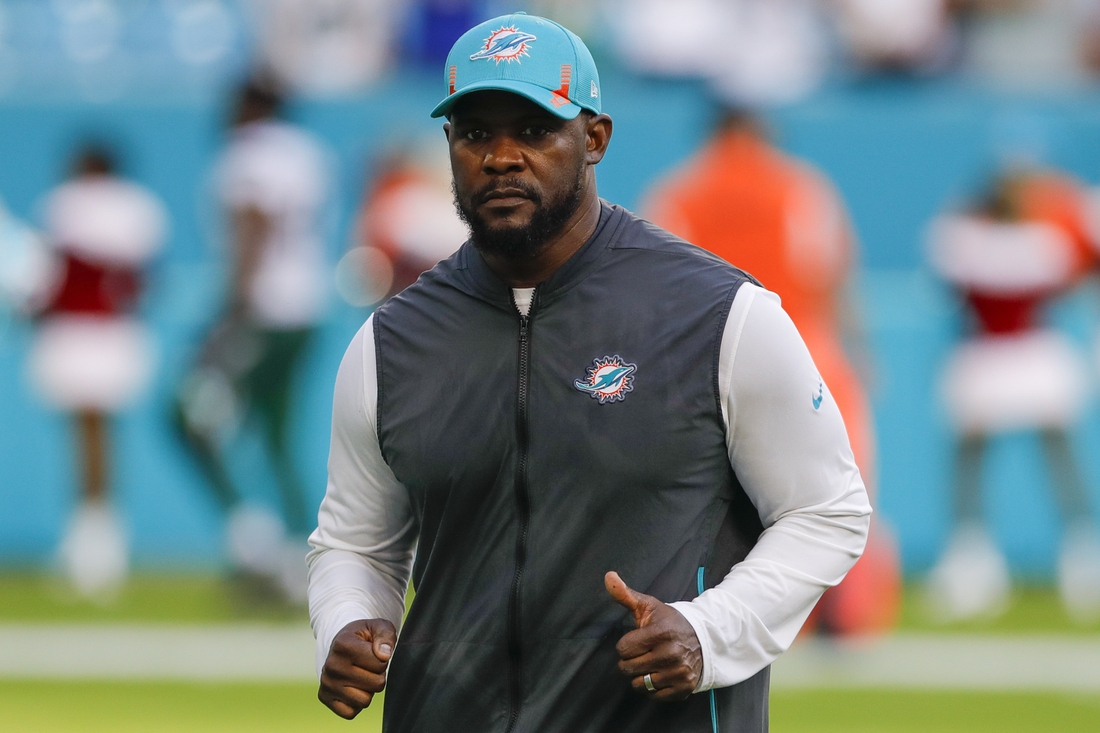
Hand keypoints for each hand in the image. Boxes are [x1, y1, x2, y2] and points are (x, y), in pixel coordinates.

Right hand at [318, 618, 396, 718]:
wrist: (342, 646)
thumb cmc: (364, 637)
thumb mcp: (378, 627)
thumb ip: (386, 636)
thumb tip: (384, 655)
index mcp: (343, 644)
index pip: (380, 663)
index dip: (383, 659)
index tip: (373, 652)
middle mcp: (331, 665)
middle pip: (377, 684)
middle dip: (378, 675)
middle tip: (368, 665)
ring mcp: (326, 683)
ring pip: (365, 701)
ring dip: (368, 690)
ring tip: (360, 675)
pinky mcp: (324, 697)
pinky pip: (351, 712)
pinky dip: (356, 703)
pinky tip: (352, 687)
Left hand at [605, 571, 702, 701]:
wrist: (703, 639)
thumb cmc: (670, 622)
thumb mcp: (649, 606)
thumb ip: (626, 595)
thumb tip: (608, 577)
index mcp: (661, 633)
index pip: (623, 649)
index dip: (625, 645)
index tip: (636, 640)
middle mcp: (671, 654)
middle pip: (628, 668)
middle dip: (630, 661)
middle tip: (642, 653)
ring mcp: (679, 673)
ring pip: (639, 684)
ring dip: (640, 676)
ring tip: (649, 664)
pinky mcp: (684, 688)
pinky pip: (653, 696)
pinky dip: (652, 688)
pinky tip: (659, 674)